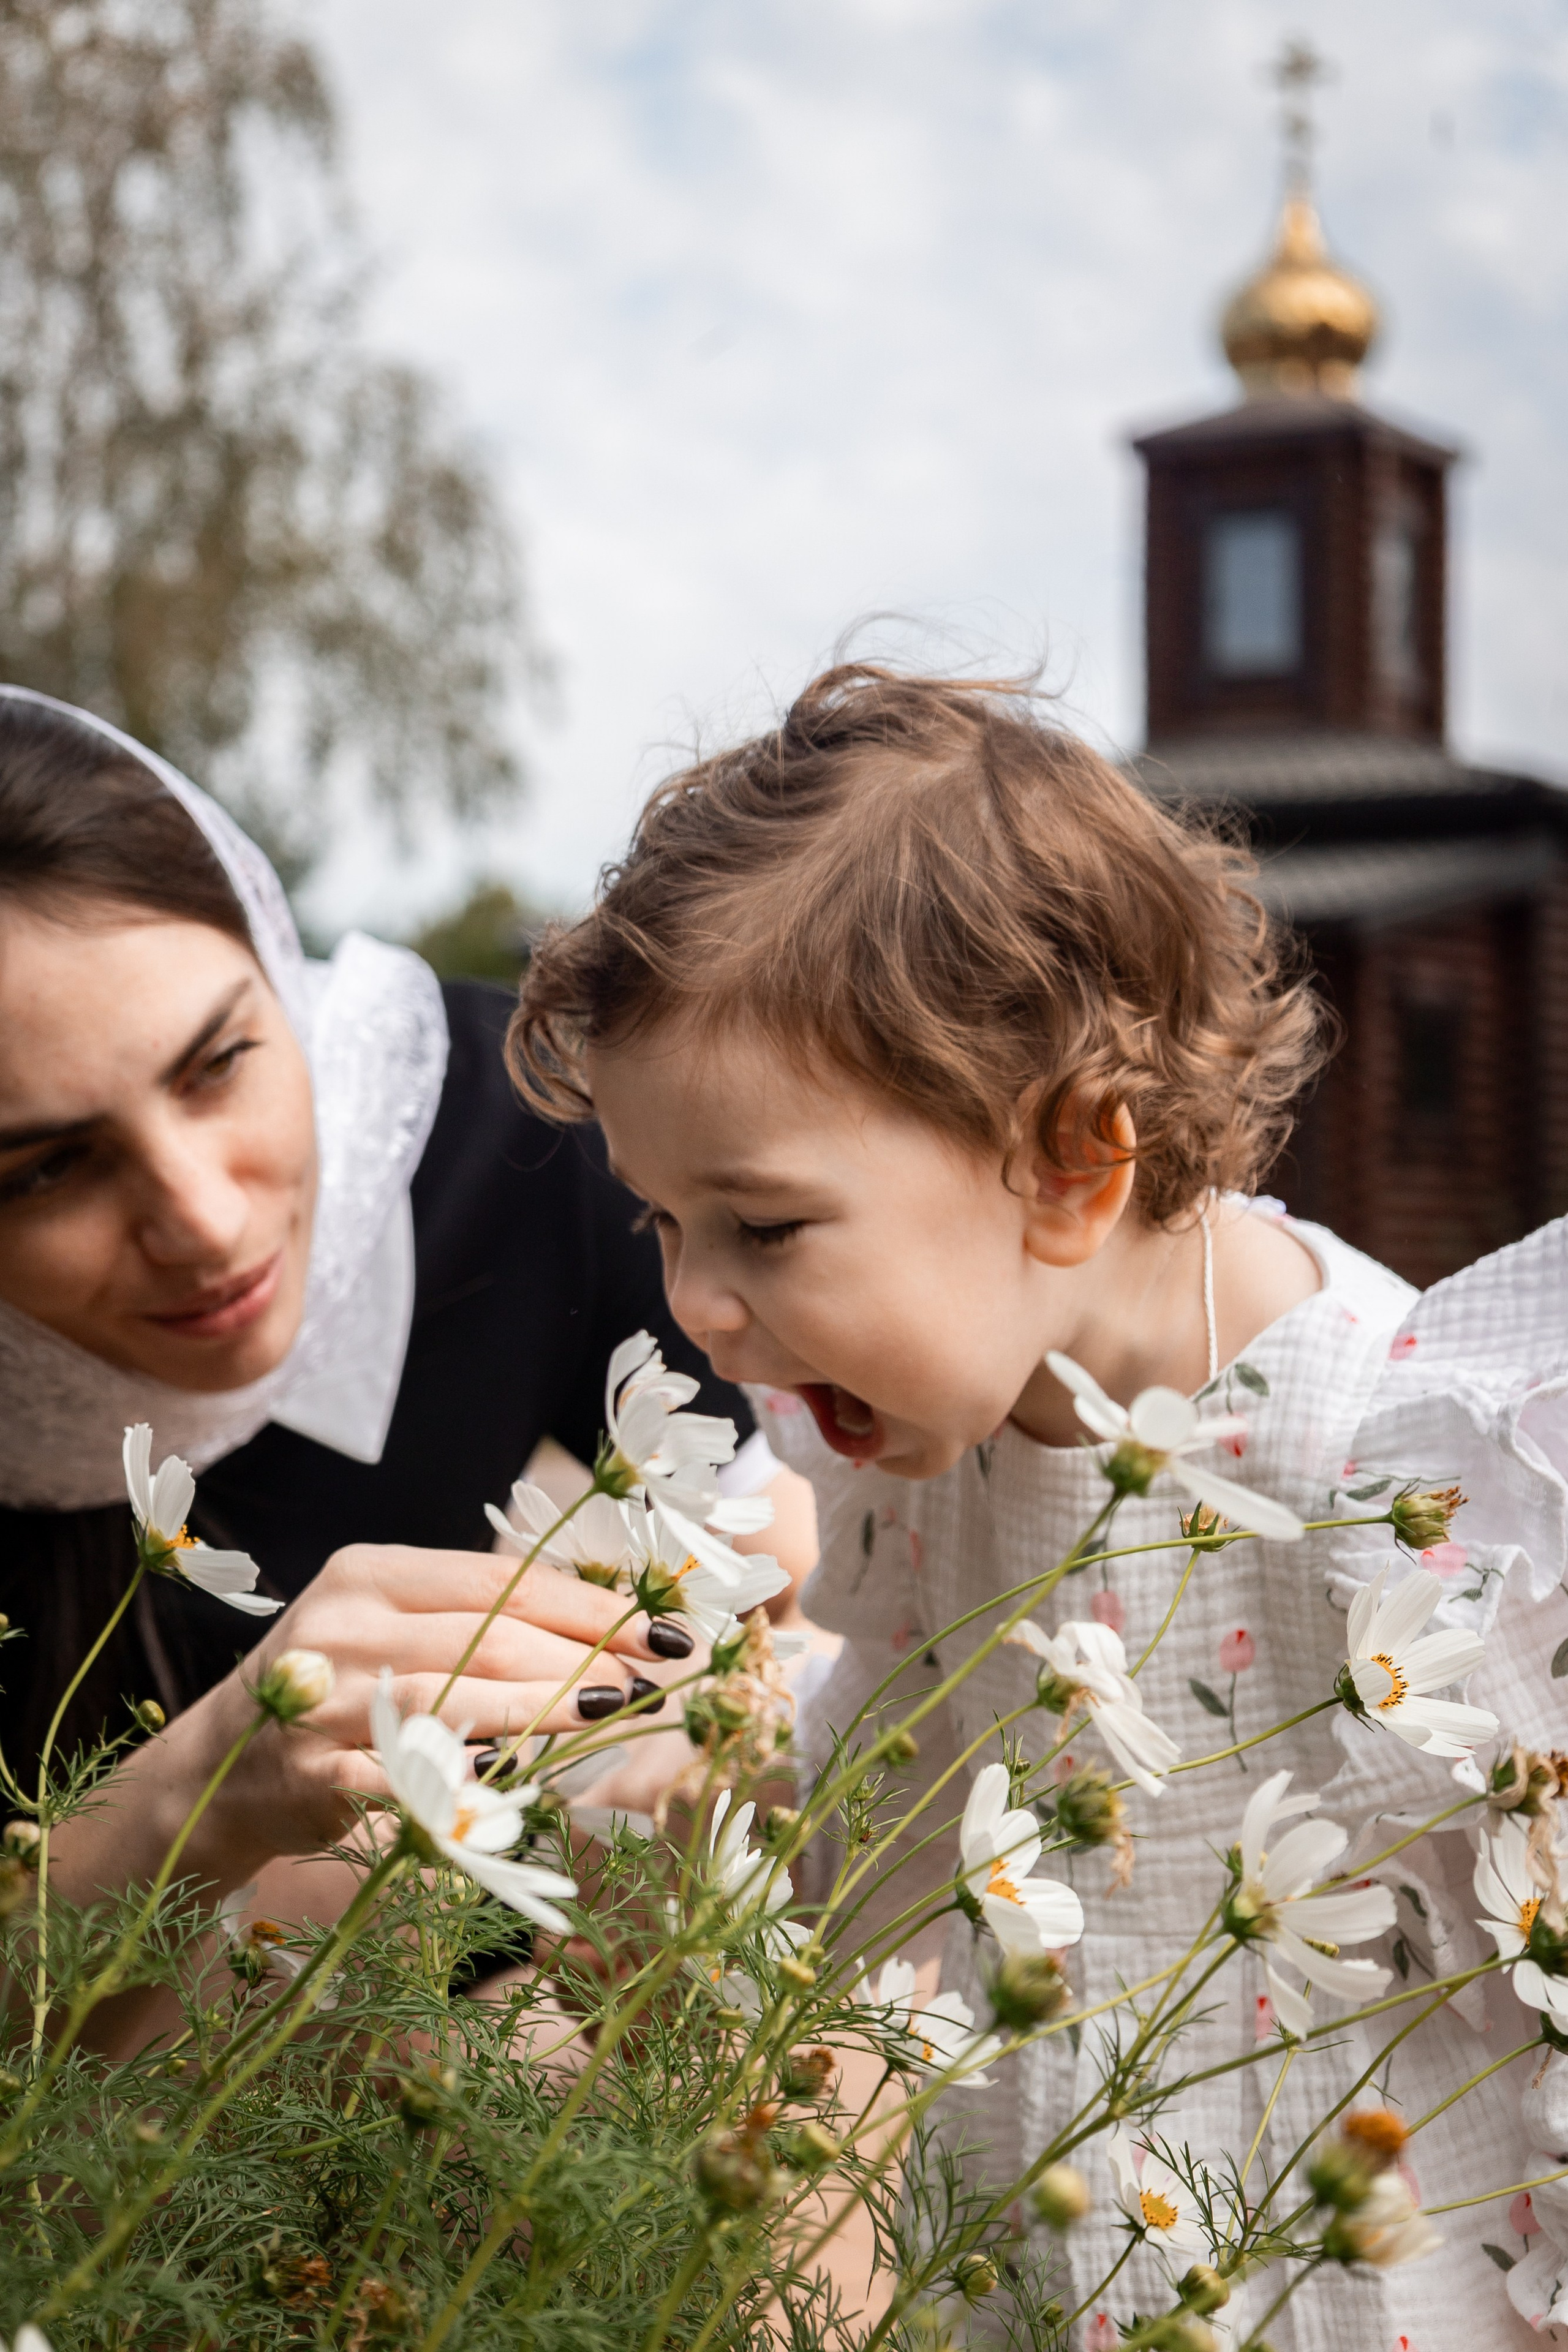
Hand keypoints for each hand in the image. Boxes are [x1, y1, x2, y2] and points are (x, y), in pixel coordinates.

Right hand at [56, 1543, 695, 1898]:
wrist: (219, 1768)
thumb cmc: (342, 1688)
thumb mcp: (396, 1629)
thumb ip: (479, 1620)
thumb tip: (611, 1625)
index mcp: (371, 1572)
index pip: (502, 1580)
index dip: (589, 1605)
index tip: (660, 1628)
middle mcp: (344, 1623)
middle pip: (491, 1636)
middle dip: (586, 1657)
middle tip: (655, 1679)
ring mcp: (325, 1698)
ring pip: (459, 1697)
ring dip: (549, 1708)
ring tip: (616, 1712)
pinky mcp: (313, 1773)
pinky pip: (407, 1775)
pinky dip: (468, 1780)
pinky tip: (523, 1783)